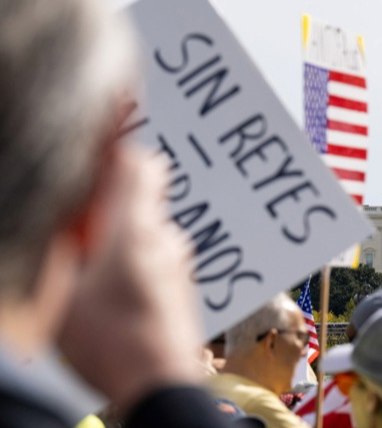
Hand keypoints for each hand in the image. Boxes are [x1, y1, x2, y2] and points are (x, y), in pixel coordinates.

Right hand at [57, 147, 202, 410]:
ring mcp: (177, 261)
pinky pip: (154, 253)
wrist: (162, 384)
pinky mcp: (180, 284)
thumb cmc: (113, 341)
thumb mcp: (62, 294)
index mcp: (134, 228)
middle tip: (78, 214)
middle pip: (141, 194)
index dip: (120, 146)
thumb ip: (60, 249)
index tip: (100, 140)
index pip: (140, 165)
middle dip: (108, 196)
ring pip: (146, 226)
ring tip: (86, 256)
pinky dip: (132, 254)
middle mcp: (164, 237)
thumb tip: (59, 225)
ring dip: (119, 230)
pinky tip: (109, 282)